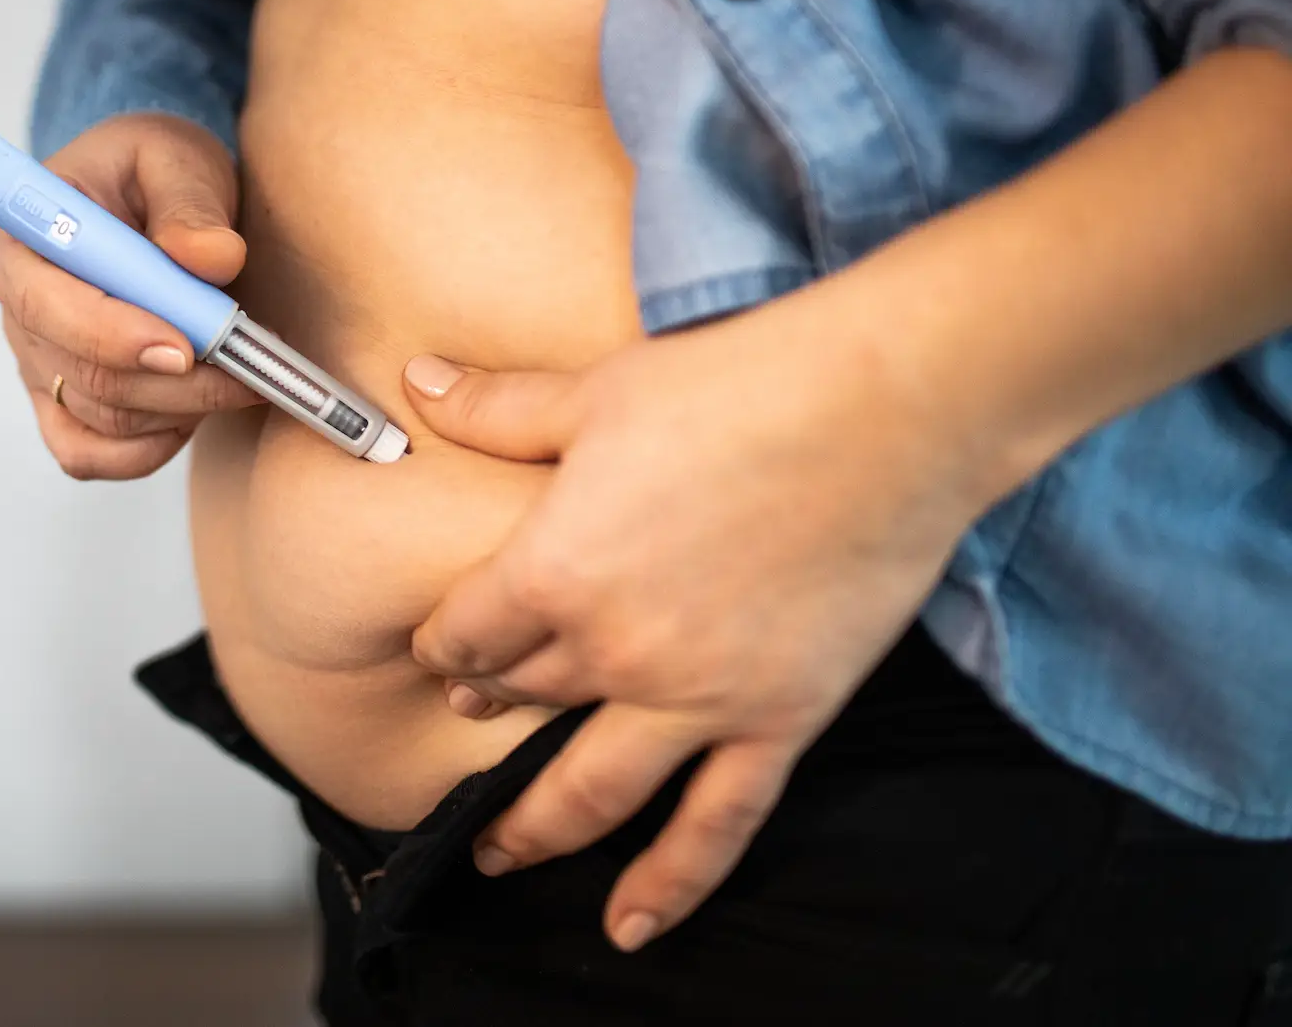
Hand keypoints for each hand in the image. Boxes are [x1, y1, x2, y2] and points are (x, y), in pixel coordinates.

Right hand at [0, 112, 258, 478]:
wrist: (151, 194)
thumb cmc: (151, 170)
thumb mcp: (176, 159)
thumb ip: (191, 203)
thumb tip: (210, 258)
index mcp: (27, 239)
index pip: (48, 306)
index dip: (114, 335)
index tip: (186, 347)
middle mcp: (20, 310)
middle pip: (85, 375)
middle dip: (175, 383)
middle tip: (251, 368)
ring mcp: (38, 361)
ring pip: (102, 419)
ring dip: (178, 410)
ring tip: (237, 374)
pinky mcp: (62, 400)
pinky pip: (87, 454)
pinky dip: (144, 450)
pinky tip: (190, 415)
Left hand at [402, 288, 995, 952]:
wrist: (885, 408)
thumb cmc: (742, 387)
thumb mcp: (595, 392)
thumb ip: (499, 408)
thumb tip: (419, 380)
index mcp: (555, 569)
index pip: (468, 632)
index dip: (444, 644)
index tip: (442, 650)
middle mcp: (614, 649)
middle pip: (521, 698)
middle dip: (485, 710)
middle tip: (468, 725)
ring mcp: (698, 697)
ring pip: (593, 789)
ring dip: (537, 833)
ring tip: (499, 859)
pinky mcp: (779, 720)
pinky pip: (714, 826)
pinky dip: (669, 884)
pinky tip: (630, 925)